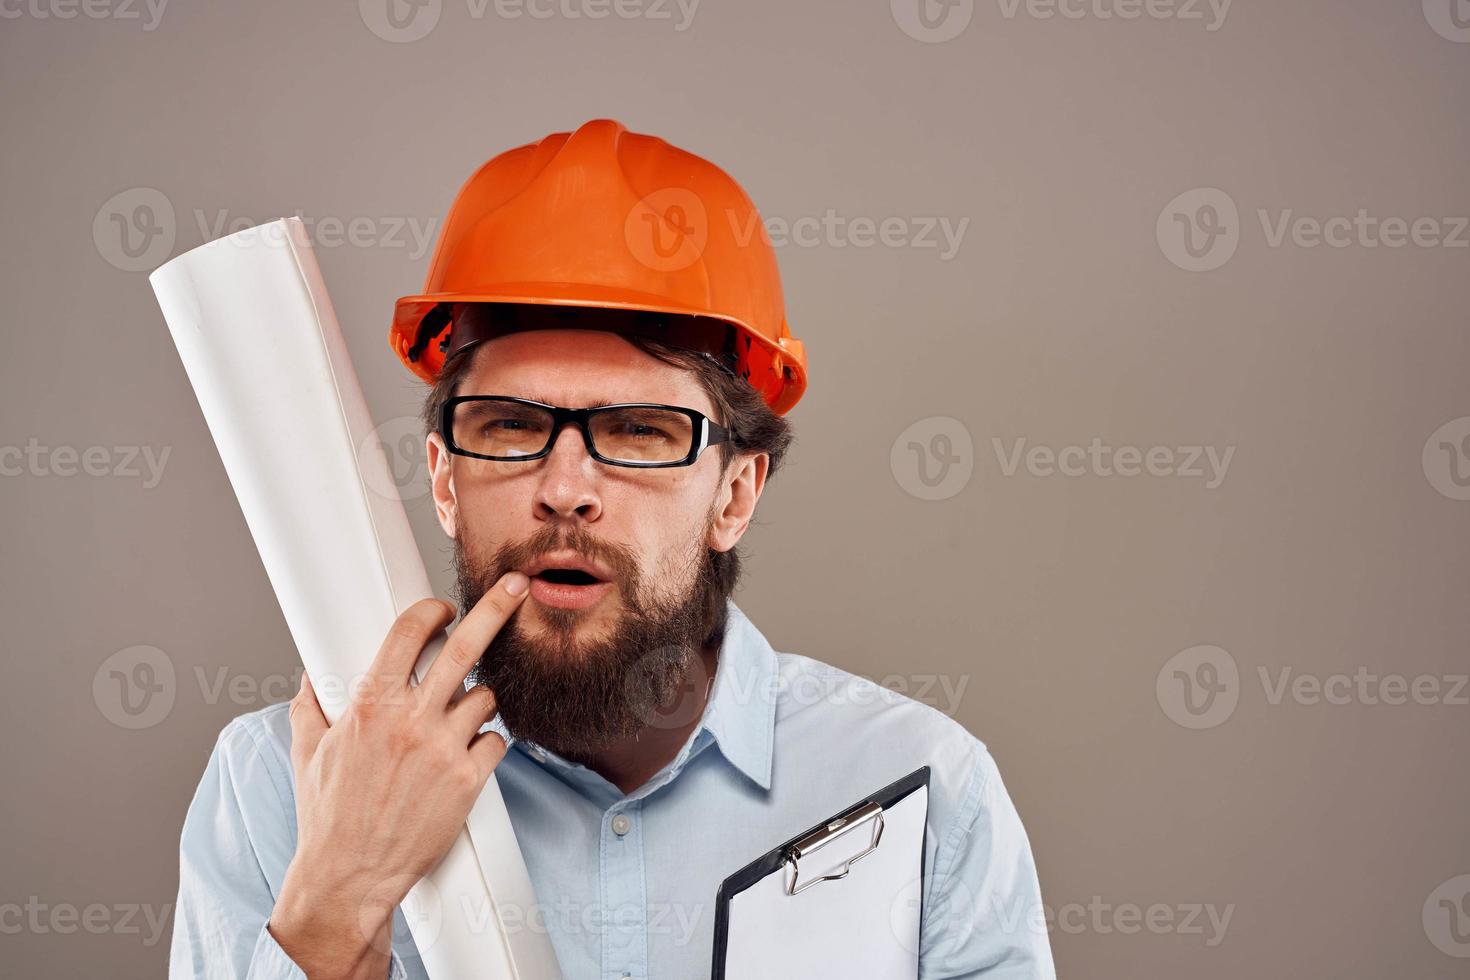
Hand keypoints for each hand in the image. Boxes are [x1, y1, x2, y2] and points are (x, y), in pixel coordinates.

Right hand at [267, 572, 529, 977]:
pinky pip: (496, 741)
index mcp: (369, 706)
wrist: (348, 879)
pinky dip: (488, 742)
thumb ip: (311, 707)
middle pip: (465, 646)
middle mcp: (410, 721)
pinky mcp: (468, 782)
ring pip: (485, 697)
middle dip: (496, 608)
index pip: (408, 632)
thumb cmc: (326, 818)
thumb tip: (311, 676)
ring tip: (460, 717)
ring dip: (479, 699)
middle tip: (516, 588)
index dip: (431, 611)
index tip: (443, 609)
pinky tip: (469, 754)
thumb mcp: (308, 753)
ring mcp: (443, 750)